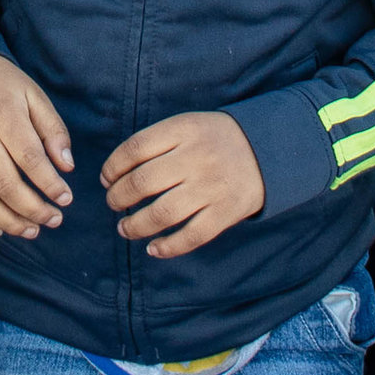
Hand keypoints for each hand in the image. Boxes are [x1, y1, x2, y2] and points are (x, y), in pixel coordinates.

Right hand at [0, 54, 74, 239]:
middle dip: (34, 209)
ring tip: (32, 230)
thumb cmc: (3, 87)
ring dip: (9, 222)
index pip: (30, 159)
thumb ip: (53, 130)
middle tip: (55, 219)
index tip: (67, 199)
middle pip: (5, 185)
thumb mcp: (34, 96)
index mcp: (3, 116)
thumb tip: (67, 167)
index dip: (50, 184)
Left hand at [102, 112, 264, 258]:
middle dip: (118, 198)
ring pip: (162, 213)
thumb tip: (115, 173)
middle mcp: (196, 157)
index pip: (134, 149)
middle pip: (142, 182)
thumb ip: (156, 142)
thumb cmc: (214, 140)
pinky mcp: (226, 211)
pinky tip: (153, 249)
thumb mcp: (188, 125)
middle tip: (113, 204)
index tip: (106, 179)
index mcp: (184, 129)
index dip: (112, 167)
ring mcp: (212, 186)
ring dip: (135, 226)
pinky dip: (167, 247)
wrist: (268, 150)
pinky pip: (191, 236)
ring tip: (124, 229)